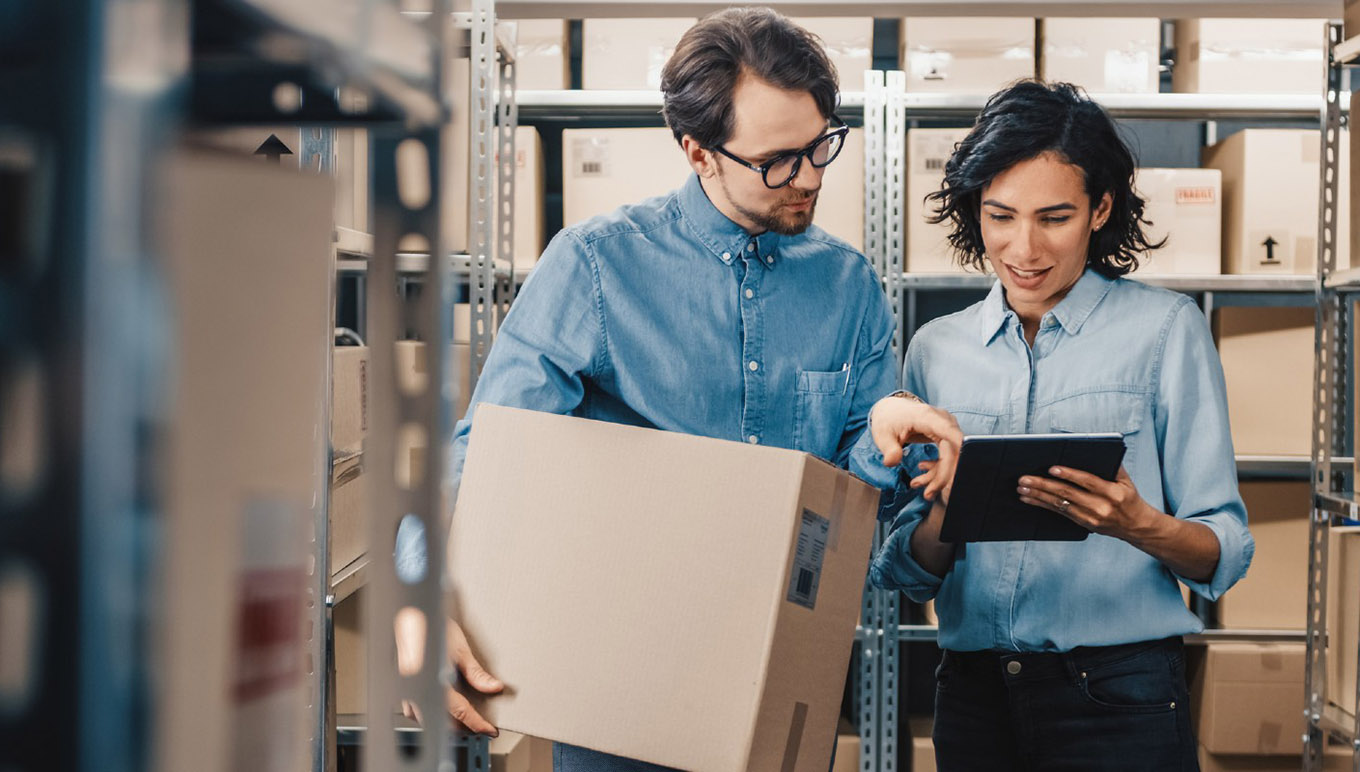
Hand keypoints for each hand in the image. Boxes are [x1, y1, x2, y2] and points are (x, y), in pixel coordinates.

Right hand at [395, 609, 503, 734]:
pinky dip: (430, 712)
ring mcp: (407, 690)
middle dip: (463, 726)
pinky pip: (415, 709)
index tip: (488, 729)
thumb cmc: (430, 627)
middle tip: (480, 724)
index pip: (460, 711)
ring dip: (445, 721)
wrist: (410, 616)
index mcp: (433, 680)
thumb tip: (493, 687)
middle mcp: (417, 689)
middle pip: (442, 720)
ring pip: (427, 718)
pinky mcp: (402, 686)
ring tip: (463, 717)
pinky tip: (439, 706)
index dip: (476, 723)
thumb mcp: (459, 649)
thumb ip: (476, 673)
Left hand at [869, 396, 962, 501]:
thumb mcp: (883, 435)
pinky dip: (939, 469)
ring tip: (919, 486)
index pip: (949, 432)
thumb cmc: (888, 420)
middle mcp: (942, 420)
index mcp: (927, 416)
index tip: (962, 469)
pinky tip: (922, 473)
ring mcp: (946, 428)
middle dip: (943, 475)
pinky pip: (949, 456)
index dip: (959, 449)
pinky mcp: (946, 436)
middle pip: (953, 450)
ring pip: (953, 456)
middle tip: (928, 494)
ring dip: (940, 475)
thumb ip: (889, 449)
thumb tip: (891, 462)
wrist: (891, 410)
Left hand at [1017, 465, 1154, 540]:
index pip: (1087, 481)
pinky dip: (1042, 504)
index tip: (1051, 468)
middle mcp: (1101, 506)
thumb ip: (1112, 465)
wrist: (1137, 526)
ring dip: (1038, 495)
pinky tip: (1029, 498)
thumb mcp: (1126, 481)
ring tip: (1022, 488)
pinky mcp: (1083, 524)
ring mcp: (1091, 517)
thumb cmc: (1129, 498)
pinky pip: (1059, 513)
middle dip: (1043, 485)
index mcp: (1112, 492)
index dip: (1069, 474)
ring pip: (1059, 504)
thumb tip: (1094, 449)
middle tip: (1025, 479)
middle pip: (1067, 494)